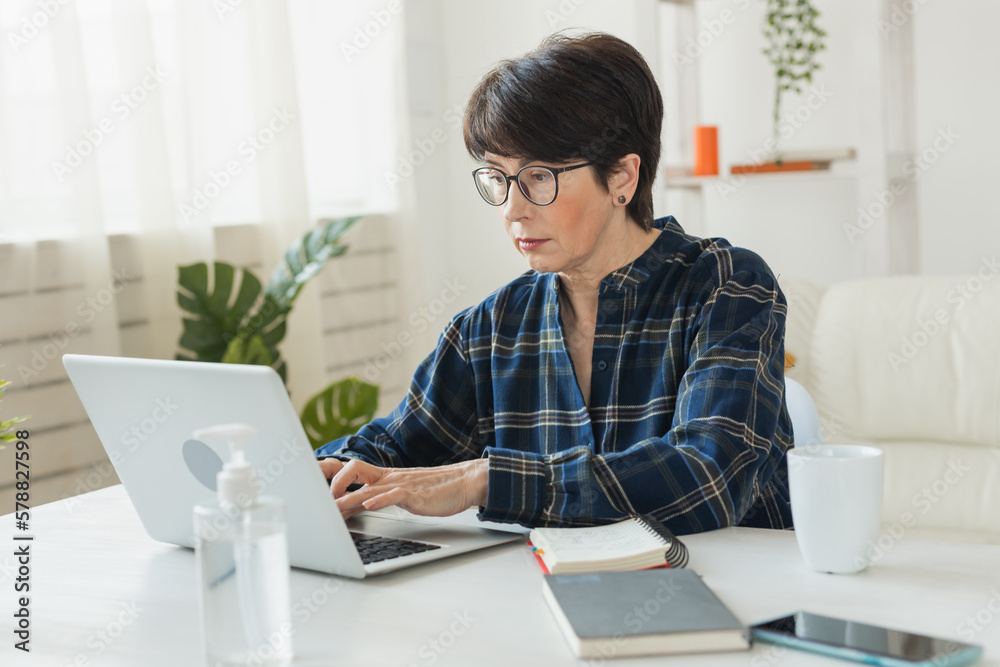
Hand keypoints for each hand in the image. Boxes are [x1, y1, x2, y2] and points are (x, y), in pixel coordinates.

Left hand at [326, 458, 488, 519]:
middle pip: (353, 472)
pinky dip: (380, 500)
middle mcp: (389, 478)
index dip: (331, 476)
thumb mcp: (403, 492)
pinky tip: (370, 506)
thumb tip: (357, 507)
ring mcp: (402, 485)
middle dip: (332, 485)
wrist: (464, 483)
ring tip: (332, 509)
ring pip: (368, 487)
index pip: (352, 470)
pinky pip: (394, 495)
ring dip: (348, 498)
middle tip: (318, 502)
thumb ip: (381, 497)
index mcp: (385, 476)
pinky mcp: (415, 495)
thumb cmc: (436, 490)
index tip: (314, 490)